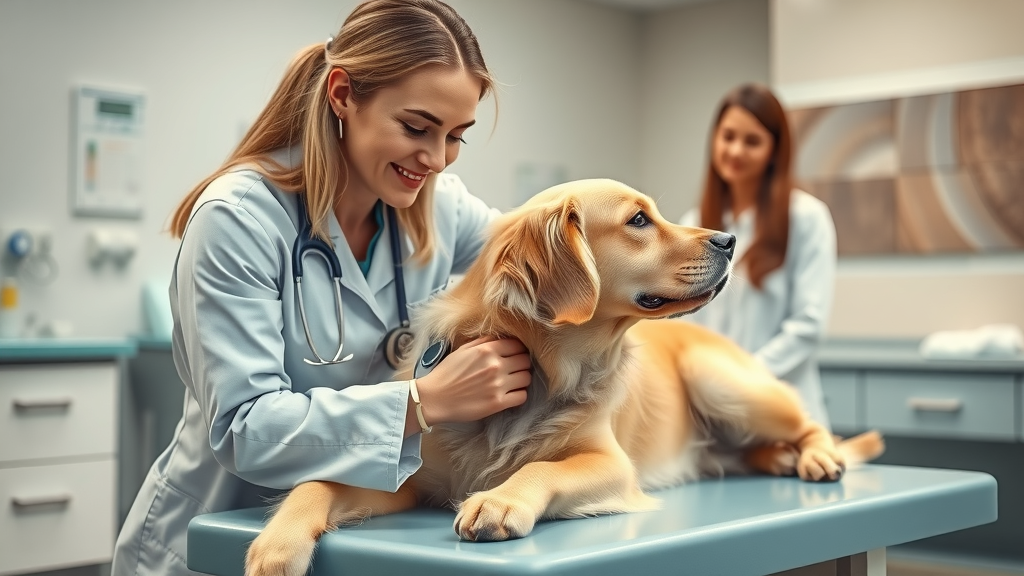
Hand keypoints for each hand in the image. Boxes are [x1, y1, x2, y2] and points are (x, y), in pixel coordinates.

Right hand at [414, 336, 530, 425]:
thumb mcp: (463, 350)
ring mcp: (498, 385)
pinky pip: (521, 396)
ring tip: (512, 382)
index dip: (517, 350)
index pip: (518, 345)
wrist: (434, 398)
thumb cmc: (447, 373)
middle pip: (525, 361)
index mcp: (487, 350)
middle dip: (521, 364)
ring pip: (526, 378)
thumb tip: (501, 337)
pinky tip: (510, 394)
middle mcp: (495, 366)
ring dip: (521, 379)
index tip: (514, 355)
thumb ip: (484, 341)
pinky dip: (519, 395)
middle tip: (514, 369)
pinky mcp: (497, 403)